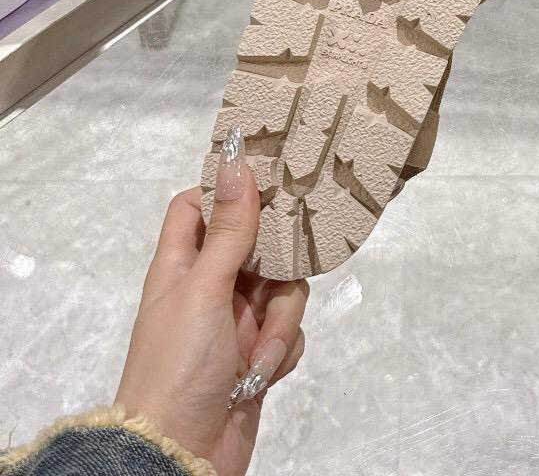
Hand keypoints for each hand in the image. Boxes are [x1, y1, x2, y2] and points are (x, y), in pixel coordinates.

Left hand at [116, 131, 308, 475]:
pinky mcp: (257, 354)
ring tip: (260, 352)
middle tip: (290, 261)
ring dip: (279, 320)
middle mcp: (208, 288)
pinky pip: (288, 330)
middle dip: (278, 263)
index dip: (225, 191)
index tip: (266, 178)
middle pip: (257, 246)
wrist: (180, 455)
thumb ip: (229, 228)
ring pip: (282, 289)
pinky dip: (281, 349)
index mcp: (180, 265)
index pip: (197, 207)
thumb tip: (236, 161)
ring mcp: (234, 322)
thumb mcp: (204, 288)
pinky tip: (262, 373)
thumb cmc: (178, 365)